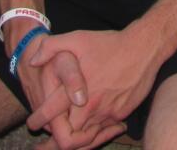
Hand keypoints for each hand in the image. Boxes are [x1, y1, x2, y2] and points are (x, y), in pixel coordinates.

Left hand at [27, 29, 158, 147]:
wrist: (144, 48)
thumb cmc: (110, 43)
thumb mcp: (78, 38)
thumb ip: (51, 47)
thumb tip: (33, 60)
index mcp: (76, 90)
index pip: (50, 117)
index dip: (38, 121)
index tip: (33, 121)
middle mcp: (91, 106)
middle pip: (67, 139)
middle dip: (54, 140)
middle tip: (45, 140)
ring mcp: (107, 112)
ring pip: (87, 139)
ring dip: (75, 140)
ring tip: (64, 139)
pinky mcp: (121, 114)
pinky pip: (103, 131)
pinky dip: (95, 133)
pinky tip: (90, 128)